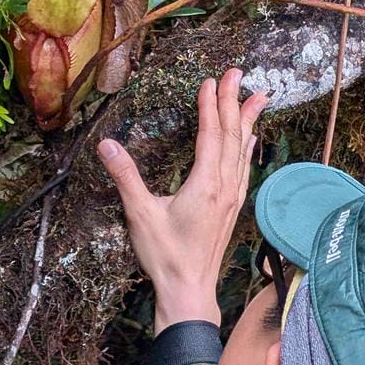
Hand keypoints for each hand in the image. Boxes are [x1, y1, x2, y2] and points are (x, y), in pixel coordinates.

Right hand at [98, 68, 267, 332]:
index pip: (210, 134)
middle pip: (232, 135)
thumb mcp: (140, 214)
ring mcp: (232, 197)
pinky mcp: (232, 207)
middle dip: (234, 102)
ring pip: (243, 150)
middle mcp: (224, 187)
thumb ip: (125, 177)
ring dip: (247, 121)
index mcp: (205, 184)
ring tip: (258, 96)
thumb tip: (107, 144)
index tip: (211, 81)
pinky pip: (243, 167)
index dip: (211, 105)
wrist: (189, 291)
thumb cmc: (165, 256)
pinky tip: (251, 141)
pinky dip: (247, 147)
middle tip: (238, 73)